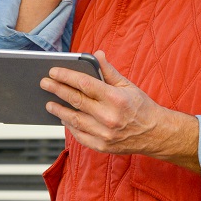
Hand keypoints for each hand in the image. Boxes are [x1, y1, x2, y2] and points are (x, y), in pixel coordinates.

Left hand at [41, 51, 200, 171]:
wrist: (156, 134)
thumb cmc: (141, 106)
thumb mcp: (128, 85)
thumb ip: (108, 71)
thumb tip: (96, 54)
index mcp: (115, 98)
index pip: (84, 84)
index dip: (66, 76)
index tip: (53, 71)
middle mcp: (109, 117)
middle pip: (75, 100)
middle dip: (57, 90)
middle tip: (44, 83)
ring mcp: (104, 134)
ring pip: (73, 119)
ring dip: (59, 110)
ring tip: (49, 103)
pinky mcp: (102, 146)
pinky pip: (79, 135)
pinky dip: (70, 126)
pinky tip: (64, 118)